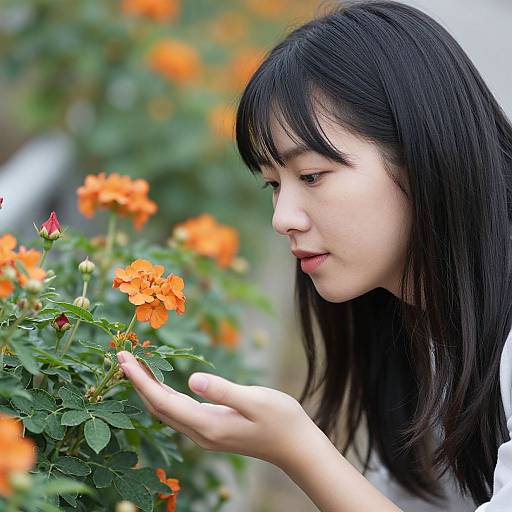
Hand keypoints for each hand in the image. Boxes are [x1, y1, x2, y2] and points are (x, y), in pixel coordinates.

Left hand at [116, 351, 310, 467]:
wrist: (295, 446)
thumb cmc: (281, 420)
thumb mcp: (256, 401)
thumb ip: (223, 391)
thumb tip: (192, 379)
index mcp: (208, 424)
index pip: (163, 401)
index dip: (140, 380)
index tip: (123, 359)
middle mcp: (200, 433)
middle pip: (158, 407)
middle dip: (137, 382)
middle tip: (121, 357)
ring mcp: (204, 434)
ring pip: (165, 411)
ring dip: (147, 389)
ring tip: (135, 366)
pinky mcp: (211, 430)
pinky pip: (177, 412)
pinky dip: (163, 396)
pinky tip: (160, 384)